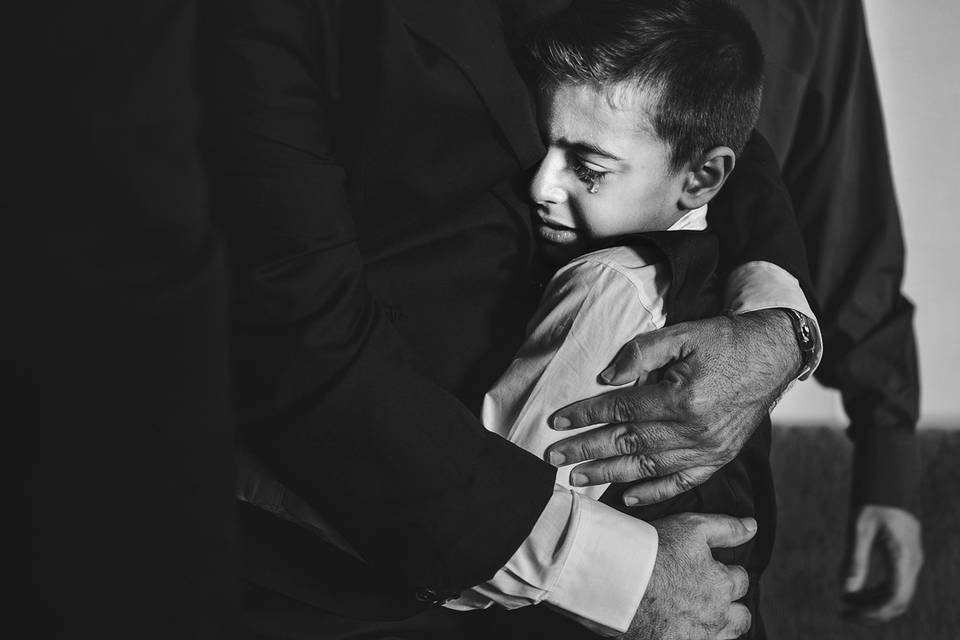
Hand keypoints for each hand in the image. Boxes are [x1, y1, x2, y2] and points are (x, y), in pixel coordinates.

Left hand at [545, 311, 798, 504]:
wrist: (774, 354)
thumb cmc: (725, 341)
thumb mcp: (682, 334)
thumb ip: (641, 352)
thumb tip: (607, 378)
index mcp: (682, 398)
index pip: (620, 410)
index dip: (586, 415)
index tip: (557, 422)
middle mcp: (694, 430)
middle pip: (627, 443)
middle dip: (586, 451)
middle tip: (553, 458)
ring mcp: (708, 449)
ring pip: (647, 467)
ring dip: (608, 474)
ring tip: (576, 478)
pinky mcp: (719, 458)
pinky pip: (681, 482)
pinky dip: (652, 492)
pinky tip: (626, 497)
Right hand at [623, 513, 755, 639]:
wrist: (617, 581)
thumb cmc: (653, 552)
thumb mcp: (692, 528)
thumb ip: (726, 528)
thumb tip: (752, 527)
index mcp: (723, 585)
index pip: (741, 580)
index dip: (727, 571)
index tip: (710, 569)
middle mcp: (716, 616)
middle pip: (740, 617)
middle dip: (731, 607)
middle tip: (707, 596)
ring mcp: (697, 636)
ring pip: (722, 636)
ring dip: (714, 625)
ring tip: (693, 612)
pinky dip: (689, 634)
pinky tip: (675, 623)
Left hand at [842, 505, 922, 621]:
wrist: (890, 483)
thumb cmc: (873, 502)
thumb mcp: (858, 528)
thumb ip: (854, 559)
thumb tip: (846, 590)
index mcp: (903, 557)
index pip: (895, 598)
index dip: (873, 611)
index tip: (849, 609)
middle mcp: (912, 563)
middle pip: (897, 602)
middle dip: (871, 612)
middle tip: (843, 614)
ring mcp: (911, 562)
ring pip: (897, 596)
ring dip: (872, 604)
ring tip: (846, 603)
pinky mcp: (905, 559)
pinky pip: (895, 585)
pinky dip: (876, 593)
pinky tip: (857, 591)